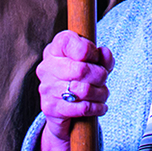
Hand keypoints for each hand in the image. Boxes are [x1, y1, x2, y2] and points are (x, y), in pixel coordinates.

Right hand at [37, 30, 113, 150]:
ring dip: (101, 93)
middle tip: (103, 79)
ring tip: (103, 93)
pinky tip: (100, 106)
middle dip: (100, 75)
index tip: (96, 58)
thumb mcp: (93, 62)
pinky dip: (97, 108)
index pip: (68, 41)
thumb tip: (104, 53)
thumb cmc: (80, 78)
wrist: (63, 109)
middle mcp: (47, 66)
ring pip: (84, 90)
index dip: (89, 50)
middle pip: (81, 69)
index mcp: (55, 48)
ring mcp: (47, 88)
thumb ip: (102, 56)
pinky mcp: (50, 108)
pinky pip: (82, 108)